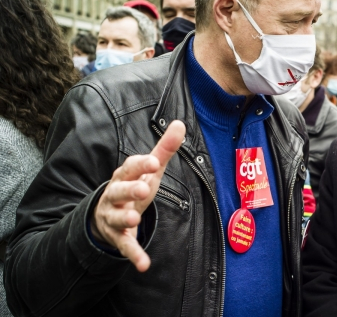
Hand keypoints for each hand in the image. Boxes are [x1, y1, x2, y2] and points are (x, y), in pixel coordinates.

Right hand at [91, 120, 185, 271]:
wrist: (104, 215)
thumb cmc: (133, 186)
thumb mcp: (149, 170)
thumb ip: (164, 149)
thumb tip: (180, 123)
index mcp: (123, 176)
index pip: (130, 167)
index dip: (141, 164)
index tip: (154, 161)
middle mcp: (114, 195)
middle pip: (119, 190)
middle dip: (130, 189)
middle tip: (144, 190)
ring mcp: (113, 217)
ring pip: (116, 217)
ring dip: (125, 218)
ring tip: (134, 219)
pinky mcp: (117, 238)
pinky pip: (124, 246)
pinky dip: (134, 255)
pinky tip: (144, 264)